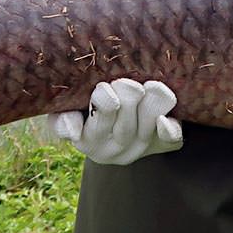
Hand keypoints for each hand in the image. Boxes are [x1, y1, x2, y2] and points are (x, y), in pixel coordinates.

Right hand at [50, 79, 183, 165]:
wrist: (111, 123)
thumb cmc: (81, 109)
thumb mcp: (64, 114)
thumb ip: (62, 120)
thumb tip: (73, 134)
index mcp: (88, 140)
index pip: (100, 116)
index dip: (104, 99)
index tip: (104, 87)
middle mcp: (115, 149)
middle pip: (127, 116)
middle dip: (128, 91)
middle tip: (125, 82)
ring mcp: (140, 148)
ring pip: (150, 120)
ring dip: (151, 98)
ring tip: (147, 86)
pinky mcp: (162, 145)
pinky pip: (170, 140)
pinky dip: (169, 129)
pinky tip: (165, 119)